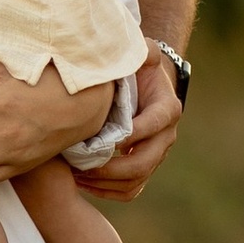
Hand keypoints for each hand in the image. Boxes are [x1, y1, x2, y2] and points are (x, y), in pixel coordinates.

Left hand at [73, 49, 184, 203]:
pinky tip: (83, 183)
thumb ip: (141, 50)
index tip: (101, 138)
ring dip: (105, 182)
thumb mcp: (141, 54)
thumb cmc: (136, 67)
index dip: (130, 134)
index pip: (152, 125)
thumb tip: (139, 51)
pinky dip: (107, 192)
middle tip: (81, 163)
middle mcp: (166, 136)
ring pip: (136, 181)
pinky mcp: (145, 168)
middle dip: (111, 167)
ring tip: (76, 174)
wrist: (142, 84)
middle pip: (144, 162)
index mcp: (167, 109)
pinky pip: (130, 191)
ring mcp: (156, 155)